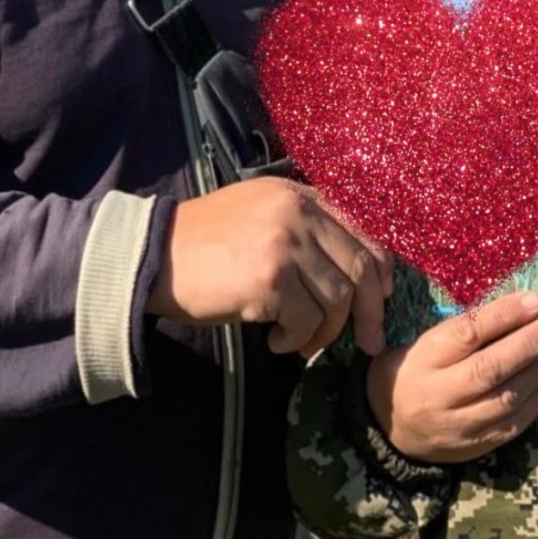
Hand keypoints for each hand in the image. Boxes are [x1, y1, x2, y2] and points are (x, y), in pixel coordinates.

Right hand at [148, 178, 392, 357]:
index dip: (381, 273)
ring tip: (298, 340)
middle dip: (370, 312)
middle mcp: (299, 213)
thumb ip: (306, 229)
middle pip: (361, 268)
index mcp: (301, 196)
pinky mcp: (269, 279)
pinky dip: (297, 339)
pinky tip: (276, 342)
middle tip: (366, 342)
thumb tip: (354, 274)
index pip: (363, 234)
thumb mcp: (262, 215)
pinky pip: (306, 320)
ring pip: (337, 300)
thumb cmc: (207, 243)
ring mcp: (285, 244)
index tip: (383, 300)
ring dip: (324, 331)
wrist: (154, 255)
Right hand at [365, 290, 537, 462]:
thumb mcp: (420, 342)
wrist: (389, 429)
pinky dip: (537, 399)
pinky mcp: (476, 447)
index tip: (534, 301)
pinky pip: (514, 424)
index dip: (504, 316)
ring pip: (507, 399)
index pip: (468, 334)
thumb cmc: (409, 370)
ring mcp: (459, 426)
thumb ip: (458, 328)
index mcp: (424, 360)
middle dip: (530, 344)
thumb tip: (514, 307)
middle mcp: (440, 395)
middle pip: (491, 368)